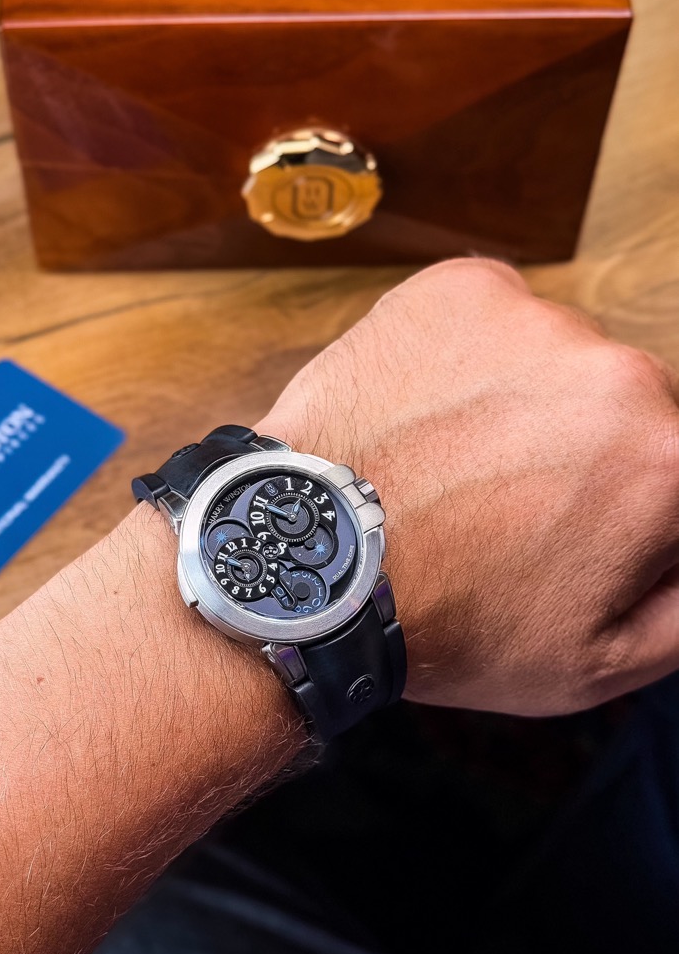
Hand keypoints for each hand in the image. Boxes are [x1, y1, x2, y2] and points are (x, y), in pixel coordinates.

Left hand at [256, 258, 678, 714]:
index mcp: (668, 458)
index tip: (572, 527)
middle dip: (583, 450)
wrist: (311, 565)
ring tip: (457, 461)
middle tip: (508, 501)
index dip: (628, 508)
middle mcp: (616, 370)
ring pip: (559, 358)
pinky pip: (495, 317)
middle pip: (625, 406)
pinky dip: (472, 356)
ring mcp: (533, 319)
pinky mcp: (460, 289)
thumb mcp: (599, 663)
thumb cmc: (448, 620)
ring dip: (527, 400)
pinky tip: (430, 414)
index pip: (674, 469)